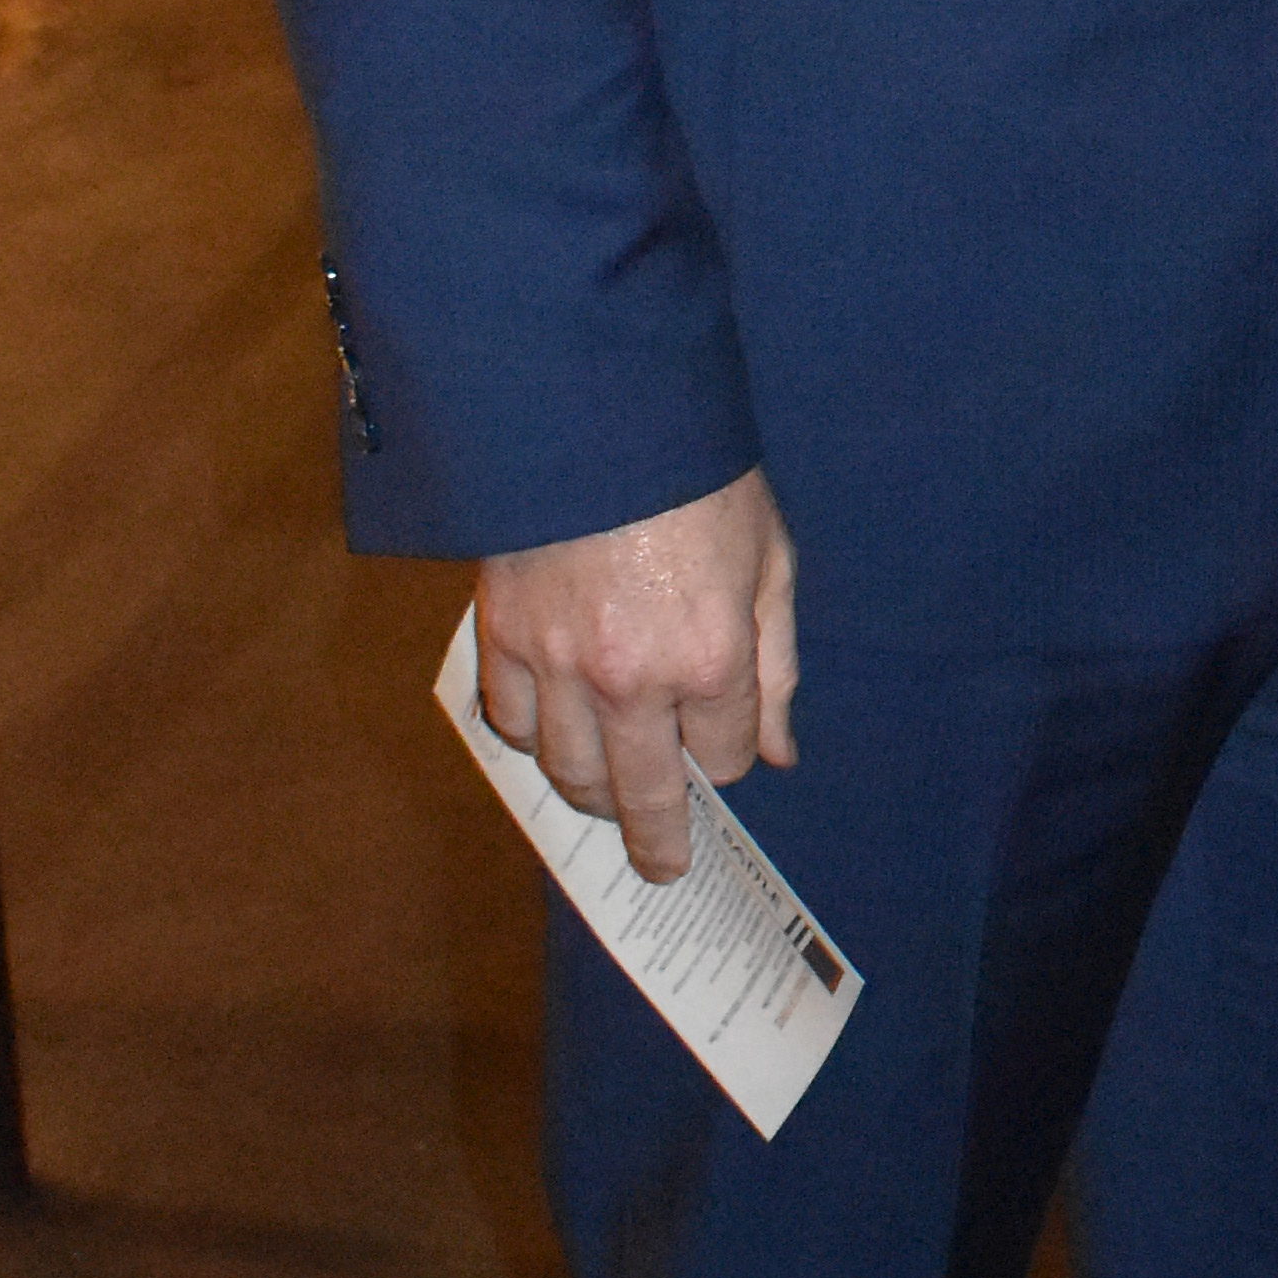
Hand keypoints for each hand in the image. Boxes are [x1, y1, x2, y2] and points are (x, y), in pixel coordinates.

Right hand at [475, 469, 798, 884]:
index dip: (726, 758)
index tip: (721, 746)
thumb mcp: (769, 561)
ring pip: (571, 774)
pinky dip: (533, 742)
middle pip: (643, 796)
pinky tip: (554, 737)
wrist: (595, 410)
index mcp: (709, 657)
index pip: (721, 759)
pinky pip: (511, 727)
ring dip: (594, 796)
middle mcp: (631, 678)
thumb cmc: (696, 478)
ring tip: (608, 798)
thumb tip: (776, 753)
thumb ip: (775, 666)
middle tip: (662, 867)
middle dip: (660, 840)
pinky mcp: (501, 638)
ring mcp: (558, 664)